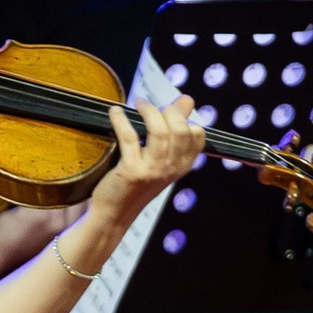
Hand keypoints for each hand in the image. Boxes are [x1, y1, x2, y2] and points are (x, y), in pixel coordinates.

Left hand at [69, 86, 207, 261]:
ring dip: (148, 111)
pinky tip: (115, 112)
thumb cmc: (137, 183)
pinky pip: (129, 137)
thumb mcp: (161, 159)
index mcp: (182, 166)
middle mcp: (171, 169)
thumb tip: (187, 99)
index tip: (168, 111)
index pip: (197, 135)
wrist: (115, 213)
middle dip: (167, 111)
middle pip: (179, 129)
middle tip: (150, 106)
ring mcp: (153, 171)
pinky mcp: (132, 171)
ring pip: (159, 132)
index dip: (184, 117)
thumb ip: (174, 129)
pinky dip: (121, 120)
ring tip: (138, 103)